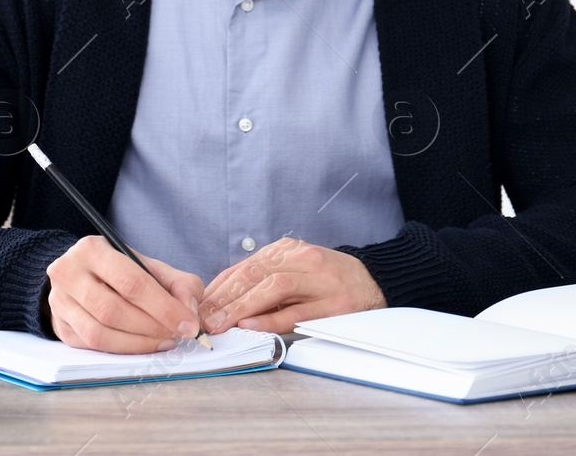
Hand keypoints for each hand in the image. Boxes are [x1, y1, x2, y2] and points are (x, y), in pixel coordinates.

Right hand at [44, 235, 205, 353]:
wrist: (82, 275)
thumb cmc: (121, 271)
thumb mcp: (150, 267)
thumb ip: (178, 284)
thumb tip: (190, 311)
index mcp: (93, 249)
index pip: (131, 283)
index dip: (164, 307)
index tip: (188, 324)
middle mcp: (69, 273)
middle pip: (113, 310)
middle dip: (152, 327)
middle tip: (176, 335)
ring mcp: (60, 302)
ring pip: (99, 333)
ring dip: (138, 343)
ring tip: (162, 341)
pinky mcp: (60, 327)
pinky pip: (92, 347)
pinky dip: (122, 350)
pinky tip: (142, 345)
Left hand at [199, 237, 385, 334]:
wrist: (376, 279)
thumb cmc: (328, 278)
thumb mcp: (294, 268)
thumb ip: (262, 278)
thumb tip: (221, 298)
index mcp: (288, 250)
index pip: (245, 266)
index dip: (219, 286)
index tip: (199, 304)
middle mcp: (302, 260)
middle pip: (255, 274)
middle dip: (225, 297)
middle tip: (203, 318)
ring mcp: (320, 281)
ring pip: (273, 289)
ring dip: (242, 307)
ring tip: (220, 323)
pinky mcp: (335, 304)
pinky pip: (297, 312)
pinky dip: (271, 319)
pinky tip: (251, 325)